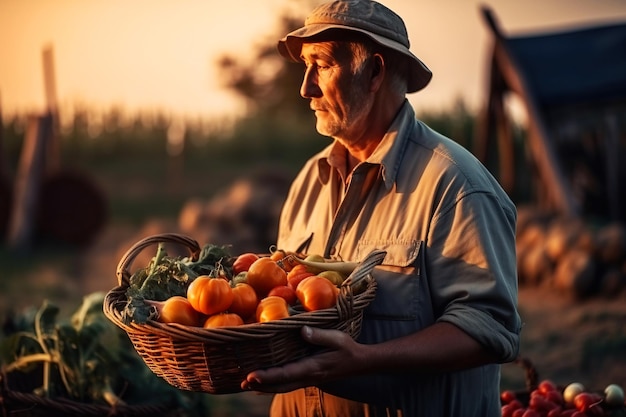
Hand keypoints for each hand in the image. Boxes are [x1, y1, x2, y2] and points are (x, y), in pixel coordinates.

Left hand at [241, 325, 362, 392]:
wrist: (359, 363)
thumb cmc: (347, 348)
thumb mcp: (337, 338)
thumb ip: (319, 335)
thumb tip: (301, 330)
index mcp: (312, 367)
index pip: (286, 373)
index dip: (268, 376)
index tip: (252, 376)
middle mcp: (307, 376)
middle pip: (280, 385)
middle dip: (261, 385)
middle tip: (242, 383)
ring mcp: (307, 379)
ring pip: (282, 386)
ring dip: (264, 387)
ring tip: (246, 384)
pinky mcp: (307, 377)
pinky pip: (286, 384)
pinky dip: (272, 385)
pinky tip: (262, 384)